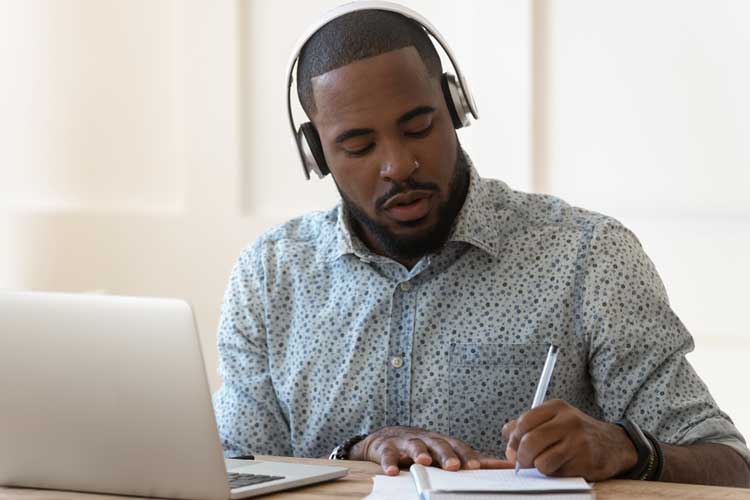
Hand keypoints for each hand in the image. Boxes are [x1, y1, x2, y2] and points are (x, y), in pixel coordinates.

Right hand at [349, 426, 512, 474]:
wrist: (387, 438)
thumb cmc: (424, 448)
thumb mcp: (448, 452)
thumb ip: (475, 460)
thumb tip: (508, 466)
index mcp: (444, 442)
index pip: (458, 446)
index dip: (466, 455)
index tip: (476, 466)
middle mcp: (427, 440)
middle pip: (439, 445)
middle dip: (446, 454)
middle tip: (453, 466)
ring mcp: (407, 443)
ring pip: (415, 446)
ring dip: (419, 453)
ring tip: (423, 462)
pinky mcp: (387, 448)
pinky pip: (388, 454)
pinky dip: (389, 462)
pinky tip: (392, 471)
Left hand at [502, 400, 637, 480]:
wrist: (613, 445)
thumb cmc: (575, 434)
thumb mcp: (552, 421)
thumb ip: (527, 429)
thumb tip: (508, 446)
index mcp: (556, 407)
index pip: (523, 422)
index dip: (513, 438)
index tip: (514, 447)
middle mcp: (568, 421)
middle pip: (529, 441)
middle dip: (521, 456)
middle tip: (523, 461)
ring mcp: (578, 442)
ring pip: (540, 461)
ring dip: (537, 467)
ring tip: (544, 463)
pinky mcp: (585, 462)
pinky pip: (556, 472)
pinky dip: (552, 473)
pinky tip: (560, 467)